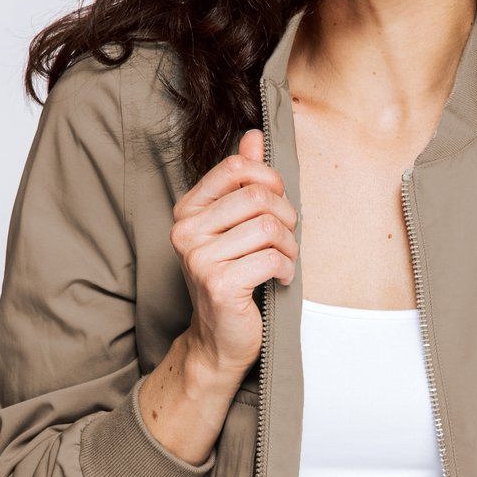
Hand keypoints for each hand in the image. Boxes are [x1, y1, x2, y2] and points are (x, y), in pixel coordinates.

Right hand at [170, 129, 299, 378]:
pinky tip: (280, 279)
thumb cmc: (232, 279)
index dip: (270, 180)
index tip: (279, 201)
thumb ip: (241, 183)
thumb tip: (253, 137)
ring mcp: (199, 258)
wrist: (219, 339)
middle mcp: (186, 231)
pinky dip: (286, 270)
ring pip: (269, 228)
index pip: (235, 169)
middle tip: (287, 239)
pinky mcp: (219, 283)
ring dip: (289, 247)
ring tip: (284, 261)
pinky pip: (271, 259)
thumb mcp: (235, 227)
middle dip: (286, 216)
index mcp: (189, 211)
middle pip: (257, 197)